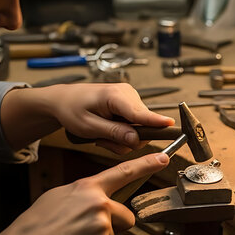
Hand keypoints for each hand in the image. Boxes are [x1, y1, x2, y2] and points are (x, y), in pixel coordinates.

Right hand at [0, 152, 169, 234]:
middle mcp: (99, 205)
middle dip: (115, 224)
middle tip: (85, 229)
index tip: (164, 158)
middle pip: (127, 216)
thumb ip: (86, 193)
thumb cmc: (38, 223)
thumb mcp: (60, 196)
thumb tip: (100, 198)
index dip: (146, 164)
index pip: (123, 172)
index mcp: (89, 188)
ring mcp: (102, 227)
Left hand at [47, 83, 174, 153]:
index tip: (171, 125)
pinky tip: (108, 129)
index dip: (156, 121)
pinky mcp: (130, 104)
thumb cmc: (72, 110)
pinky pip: (135, 124)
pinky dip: (123, 131)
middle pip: (142, 125)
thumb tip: (136, 139)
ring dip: (122, 137)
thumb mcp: (88, 127)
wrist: (63, 99)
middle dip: (126, 139)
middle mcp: (127, 94)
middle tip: (103, 140)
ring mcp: (130, 98)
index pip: (140, 113)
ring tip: (102, 133)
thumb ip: (113, 133)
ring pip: (140, 128)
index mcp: (115, 96)